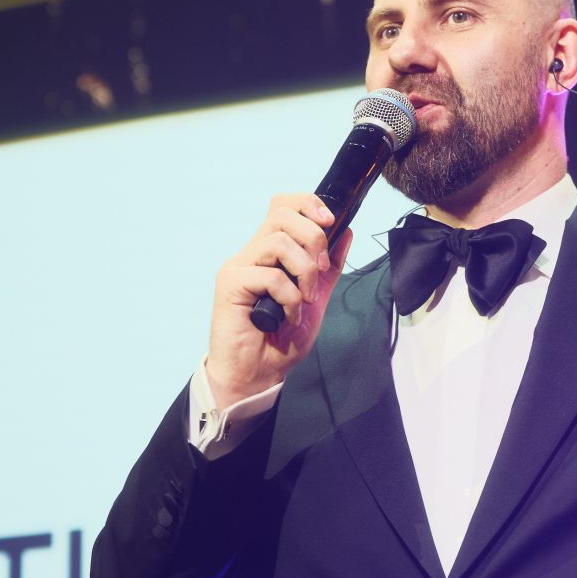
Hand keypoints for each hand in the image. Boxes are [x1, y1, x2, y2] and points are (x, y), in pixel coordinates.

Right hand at [207, 194, 353, 406]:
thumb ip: (329, 267)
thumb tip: (346, 232)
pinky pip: (270, 276)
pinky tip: (288, 316)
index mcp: (271, 252)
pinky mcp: (230, 284)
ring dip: (305, 271)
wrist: (258, 374)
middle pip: (282, 214)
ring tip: (305, 299)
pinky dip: (289, 297)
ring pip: (278, 241)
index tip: (331, 222)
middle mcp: (252, 253)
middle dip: (313, 238)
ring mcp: (239, 266)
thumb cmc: (281, 339)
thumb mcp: (315, 298)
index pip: (283, 206)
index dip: (309, 204)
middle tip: (321, 269)